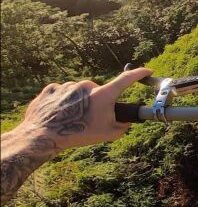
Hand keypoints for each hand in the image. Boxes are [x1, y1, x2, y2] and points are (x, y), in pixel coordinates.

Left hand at [1, 68, 152, 204]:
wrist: (42, 136)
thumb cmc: (78, 135)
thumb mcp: (108, 134)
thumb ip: (123, 125)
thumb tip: (126, 121)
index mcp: (103, 95)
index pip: (126, 80)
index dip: (139, 74)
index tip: (147, 70)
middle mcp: (87, 86)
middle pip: (98, 92)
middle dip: (97, 103)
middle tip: (90, 119)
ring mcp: (68, 85)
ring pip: (79, 93)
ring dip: (78, 103)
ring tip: (70, 119)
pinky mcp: (52, 88)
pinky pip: (62, 92)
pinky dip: (63, 102)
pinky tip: (58, 114)